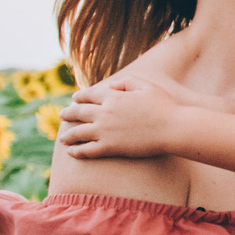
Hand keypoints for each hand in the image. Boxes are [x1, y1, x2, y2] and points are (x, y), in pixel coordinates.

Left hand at [58, 78, 187, 159]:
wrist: (172, 129)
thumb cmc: (164, 106)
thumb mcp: (147, 86)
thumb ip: (127, 81)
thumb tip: (111, 85)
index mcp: (113, 96)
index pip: (88, 95)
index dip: (79, 96)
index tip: (74, 99)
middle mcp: (104, 113)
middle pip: (78, 112)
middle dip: (68, 113)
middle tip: (62, 115)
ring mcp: (105, 131)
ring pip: (78, 133)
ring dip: (68, 135)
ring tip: (63, 138)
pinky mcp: (109, 147)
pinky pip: (87, 150)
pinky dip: (77, 152)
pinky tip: (72, 153)